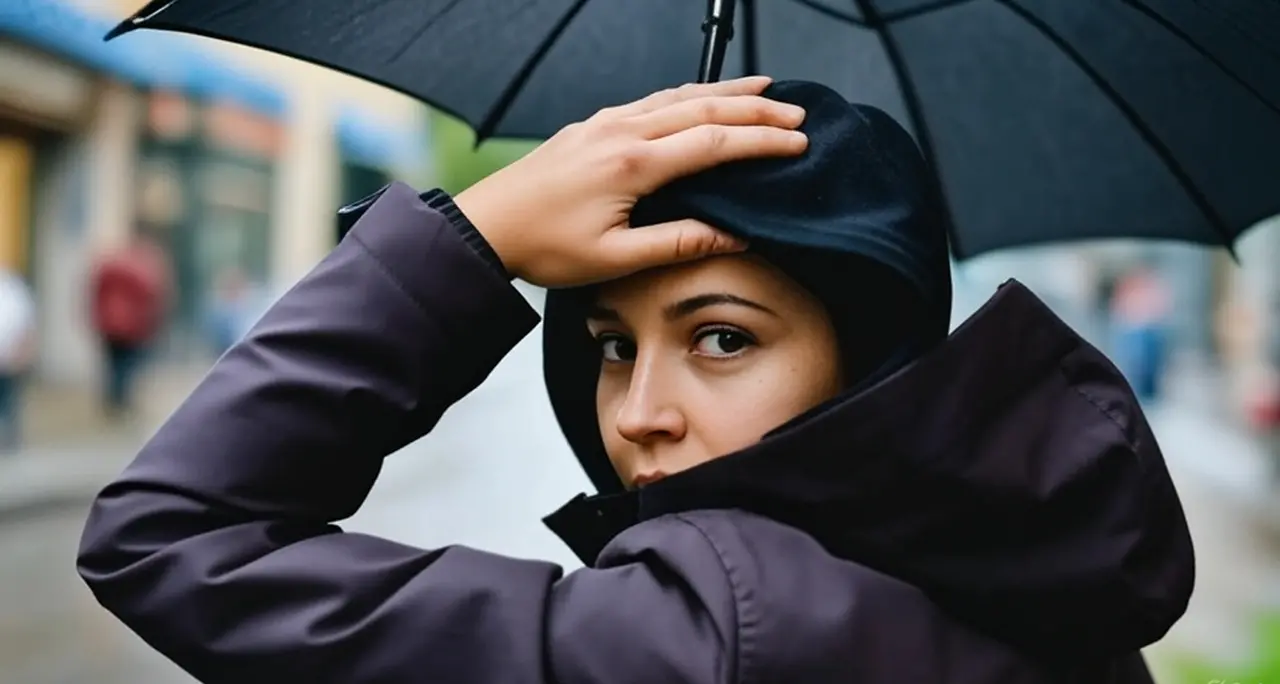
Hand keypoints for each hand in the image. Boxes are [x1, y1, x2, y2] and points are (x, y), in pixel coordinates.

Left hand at [453, 76, 807, 287]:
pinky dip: (690, 94)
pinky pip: (653, 98)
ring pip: (679, 95)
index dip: (762, 143)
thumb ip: (678, 243)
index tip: (798, 144)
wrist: (487, 226)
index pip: (714, 142)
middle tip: (797, 115)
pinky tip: (703, 97)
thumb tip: (734, 236)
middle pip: (704, 108)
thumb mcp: (615, 258)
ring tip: (765, 92)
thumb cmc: (545, 247)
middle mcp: (621, 130)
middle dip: (756, 112)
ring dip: (726, 92)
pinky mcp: (593, 124)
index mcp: (632, 164)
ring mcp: (605, 121)